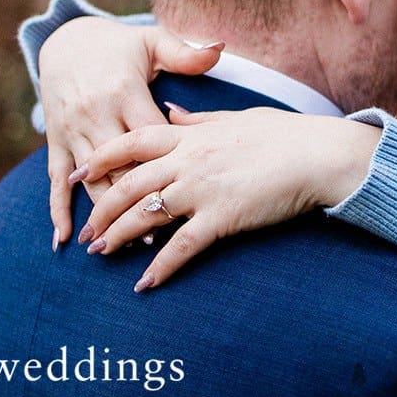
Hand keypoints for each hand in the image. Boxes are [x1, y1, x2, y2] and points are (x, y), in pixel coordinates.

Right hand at [41, 16, 224, 247]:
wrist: (66, 41)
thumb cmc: (120, 47)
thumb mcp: (152, 42)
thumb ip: (185, 54)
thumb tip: (220, 48)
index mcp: (124, 92)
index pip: (151, 138)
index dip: (170, 167)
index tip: (193, 193)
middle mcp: (96, 114)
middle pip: (121, 167)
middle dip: (140, 201)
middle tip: (163, 234)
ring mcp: (73, 130)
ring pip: (92, 180)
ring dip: (108, 213)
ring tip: (130, 245)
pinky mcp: (55, 140)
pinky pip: (55, 179)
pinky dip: (58, 210)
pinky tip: (64, 239)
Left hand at [69, 108, 381, 290]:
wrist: (317, 155)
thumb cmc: (284, 136)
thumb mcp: (236, 118)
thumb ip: (199, 120)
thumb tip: (171, 112)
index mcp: (192, 134)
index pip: (132, 142)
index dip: (101, 157)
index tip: (78, 173)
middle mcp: (189, 159)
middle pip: (129, 183)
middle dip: (101, 209)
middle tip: (86, 231)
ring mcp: (203, 188)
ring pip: (145, 214)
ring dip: (118, 236)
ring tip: (100, 254)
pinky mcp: (221, 217)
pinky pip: (182, 246)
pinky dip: (160, 266)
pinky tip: (144, 283)